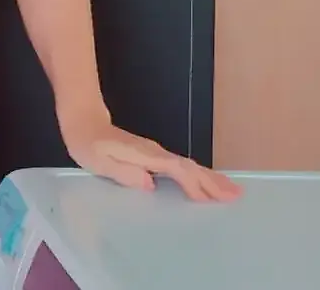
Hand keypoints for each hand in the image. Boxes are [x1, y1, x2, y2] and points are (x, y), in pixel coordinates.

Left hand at [62, 110, 241, 201]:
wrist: (83, 120)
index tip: (210, 199)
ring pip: (188, 166)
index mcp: (145, 156)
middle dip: (212, 182)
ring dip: (210, 178)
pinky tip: (206, 182)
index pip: (176, 170)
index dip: (193, 184)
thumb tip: (149, 184)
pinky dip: (197, 174)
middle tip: (236, 195)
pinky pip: (182, 166)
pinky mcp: (154, 155)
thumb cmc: (87, 143)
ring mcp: (156, 152)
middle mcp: (155, 153)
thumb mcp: (98, 161)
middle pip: (189, 167)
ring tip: (231, 191)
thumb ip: (123, 172)